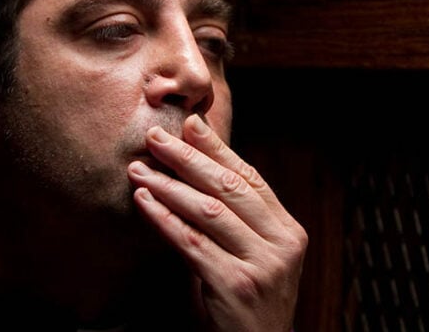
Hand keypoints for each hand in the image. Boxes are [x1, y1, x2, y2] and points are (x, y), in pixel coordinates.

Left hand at [127, 114, 306, 330]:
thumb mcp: (254, 257)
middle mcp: (282, 244)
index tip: (189, 124)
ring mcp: (262, 266)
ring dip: (169, 186)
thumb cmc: (248, 304)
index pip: (250, 178)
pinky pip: (192, 243)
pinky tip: (144, 203)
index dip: (218, 149)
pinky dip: (164, 219)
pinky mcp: (235, 286)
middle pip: (229, 188)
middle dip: (188, 159)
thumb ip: (237, 221)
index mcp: (289, 231)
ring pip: (209, 212)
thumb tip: (197, 169)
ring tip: (140, 169)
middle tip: (156, 138)